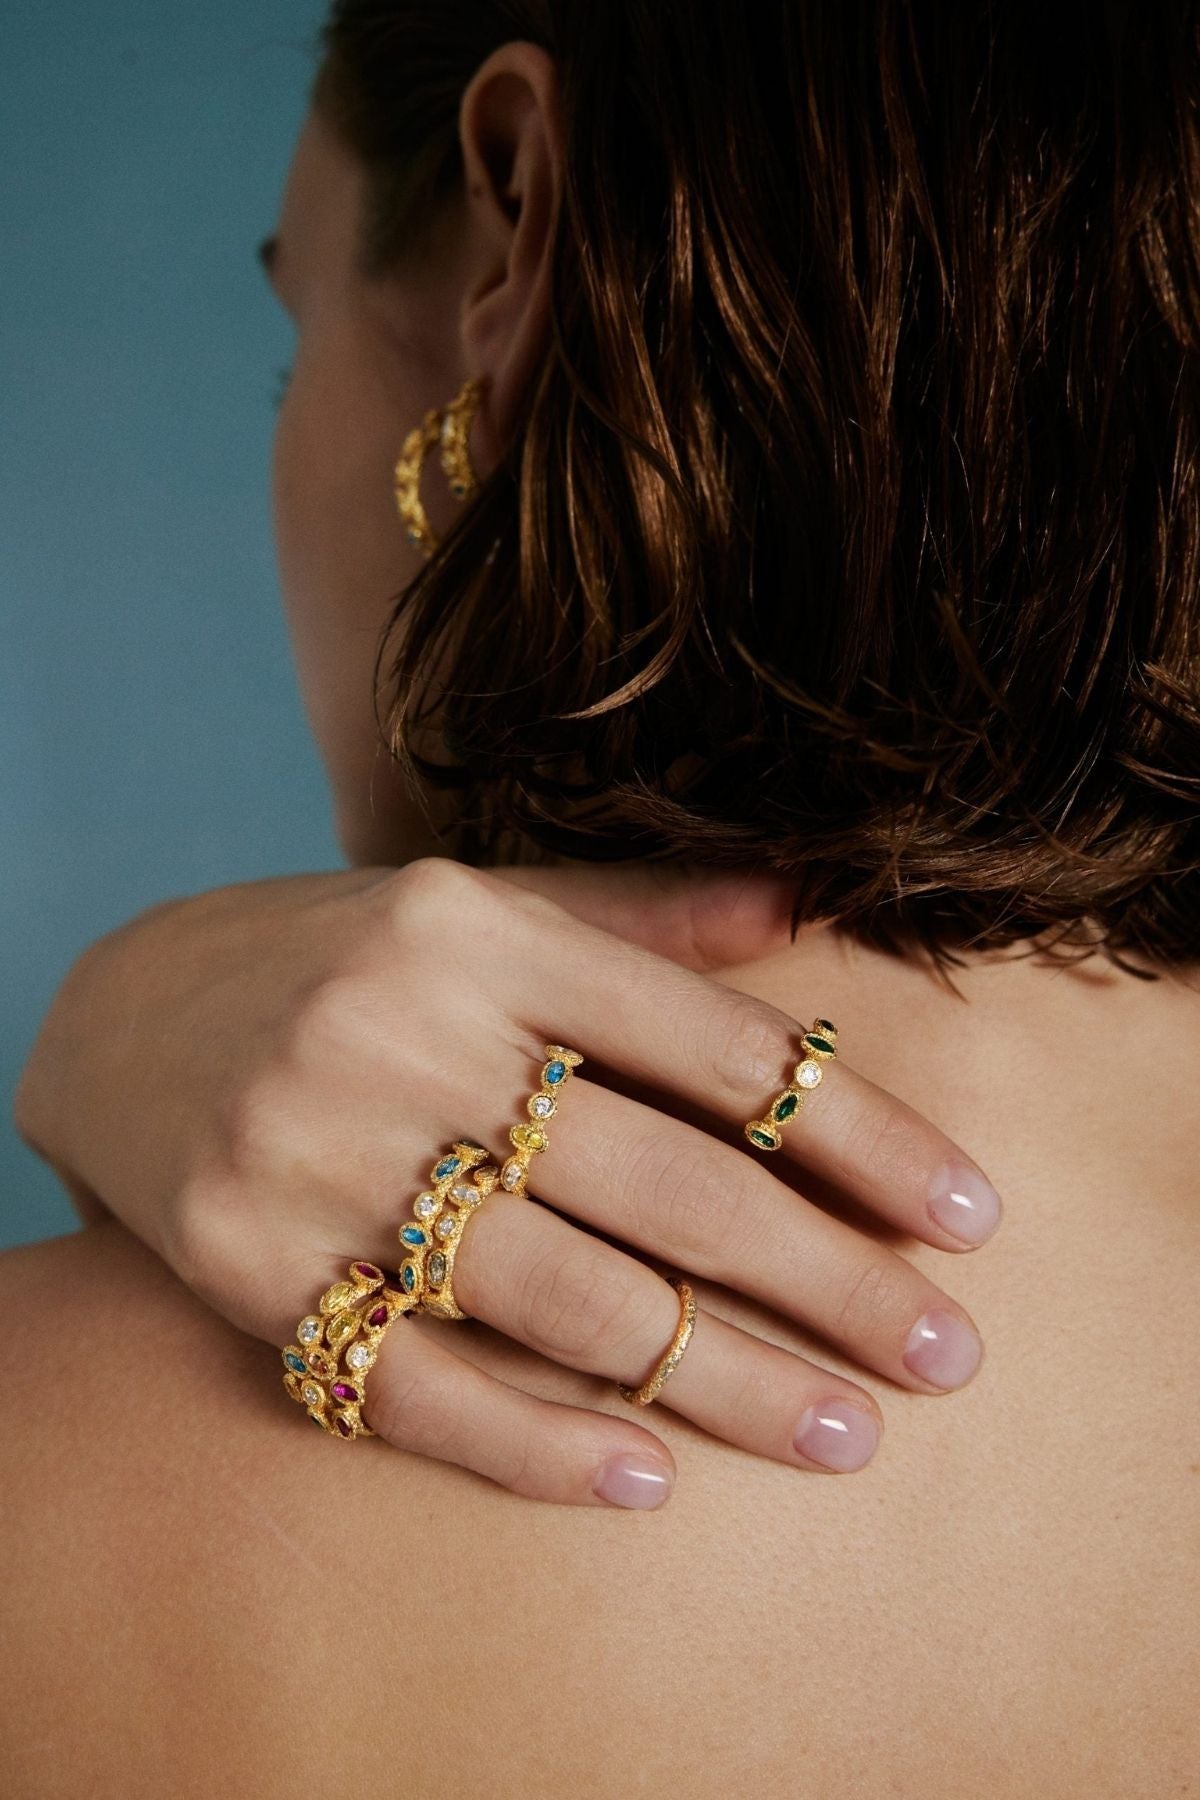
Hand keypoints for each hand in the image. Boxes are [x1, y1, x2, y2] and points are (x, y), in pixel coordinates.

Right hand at [15, 858, 1000, 1504]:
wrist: (114, 1013)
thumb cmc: (336, 960)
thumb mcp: (471, 901)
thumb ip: (635, 914)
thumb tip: (806, 907)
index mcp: (479, 931)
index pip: (714, 1047)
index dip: (860, 1134)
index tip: (966, 1215)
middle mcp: (403, 1036)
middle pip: (667, 1185)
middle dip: (828, 1279)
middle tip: (944, 1355)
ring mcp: (319, 1160)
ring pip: (566, 1301)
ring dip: (724, 1382)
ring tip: (842, 1434)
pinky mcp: (247, 1269)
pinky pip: (416, 1386)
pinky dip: (539, 1446)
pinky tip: (650, 1478)